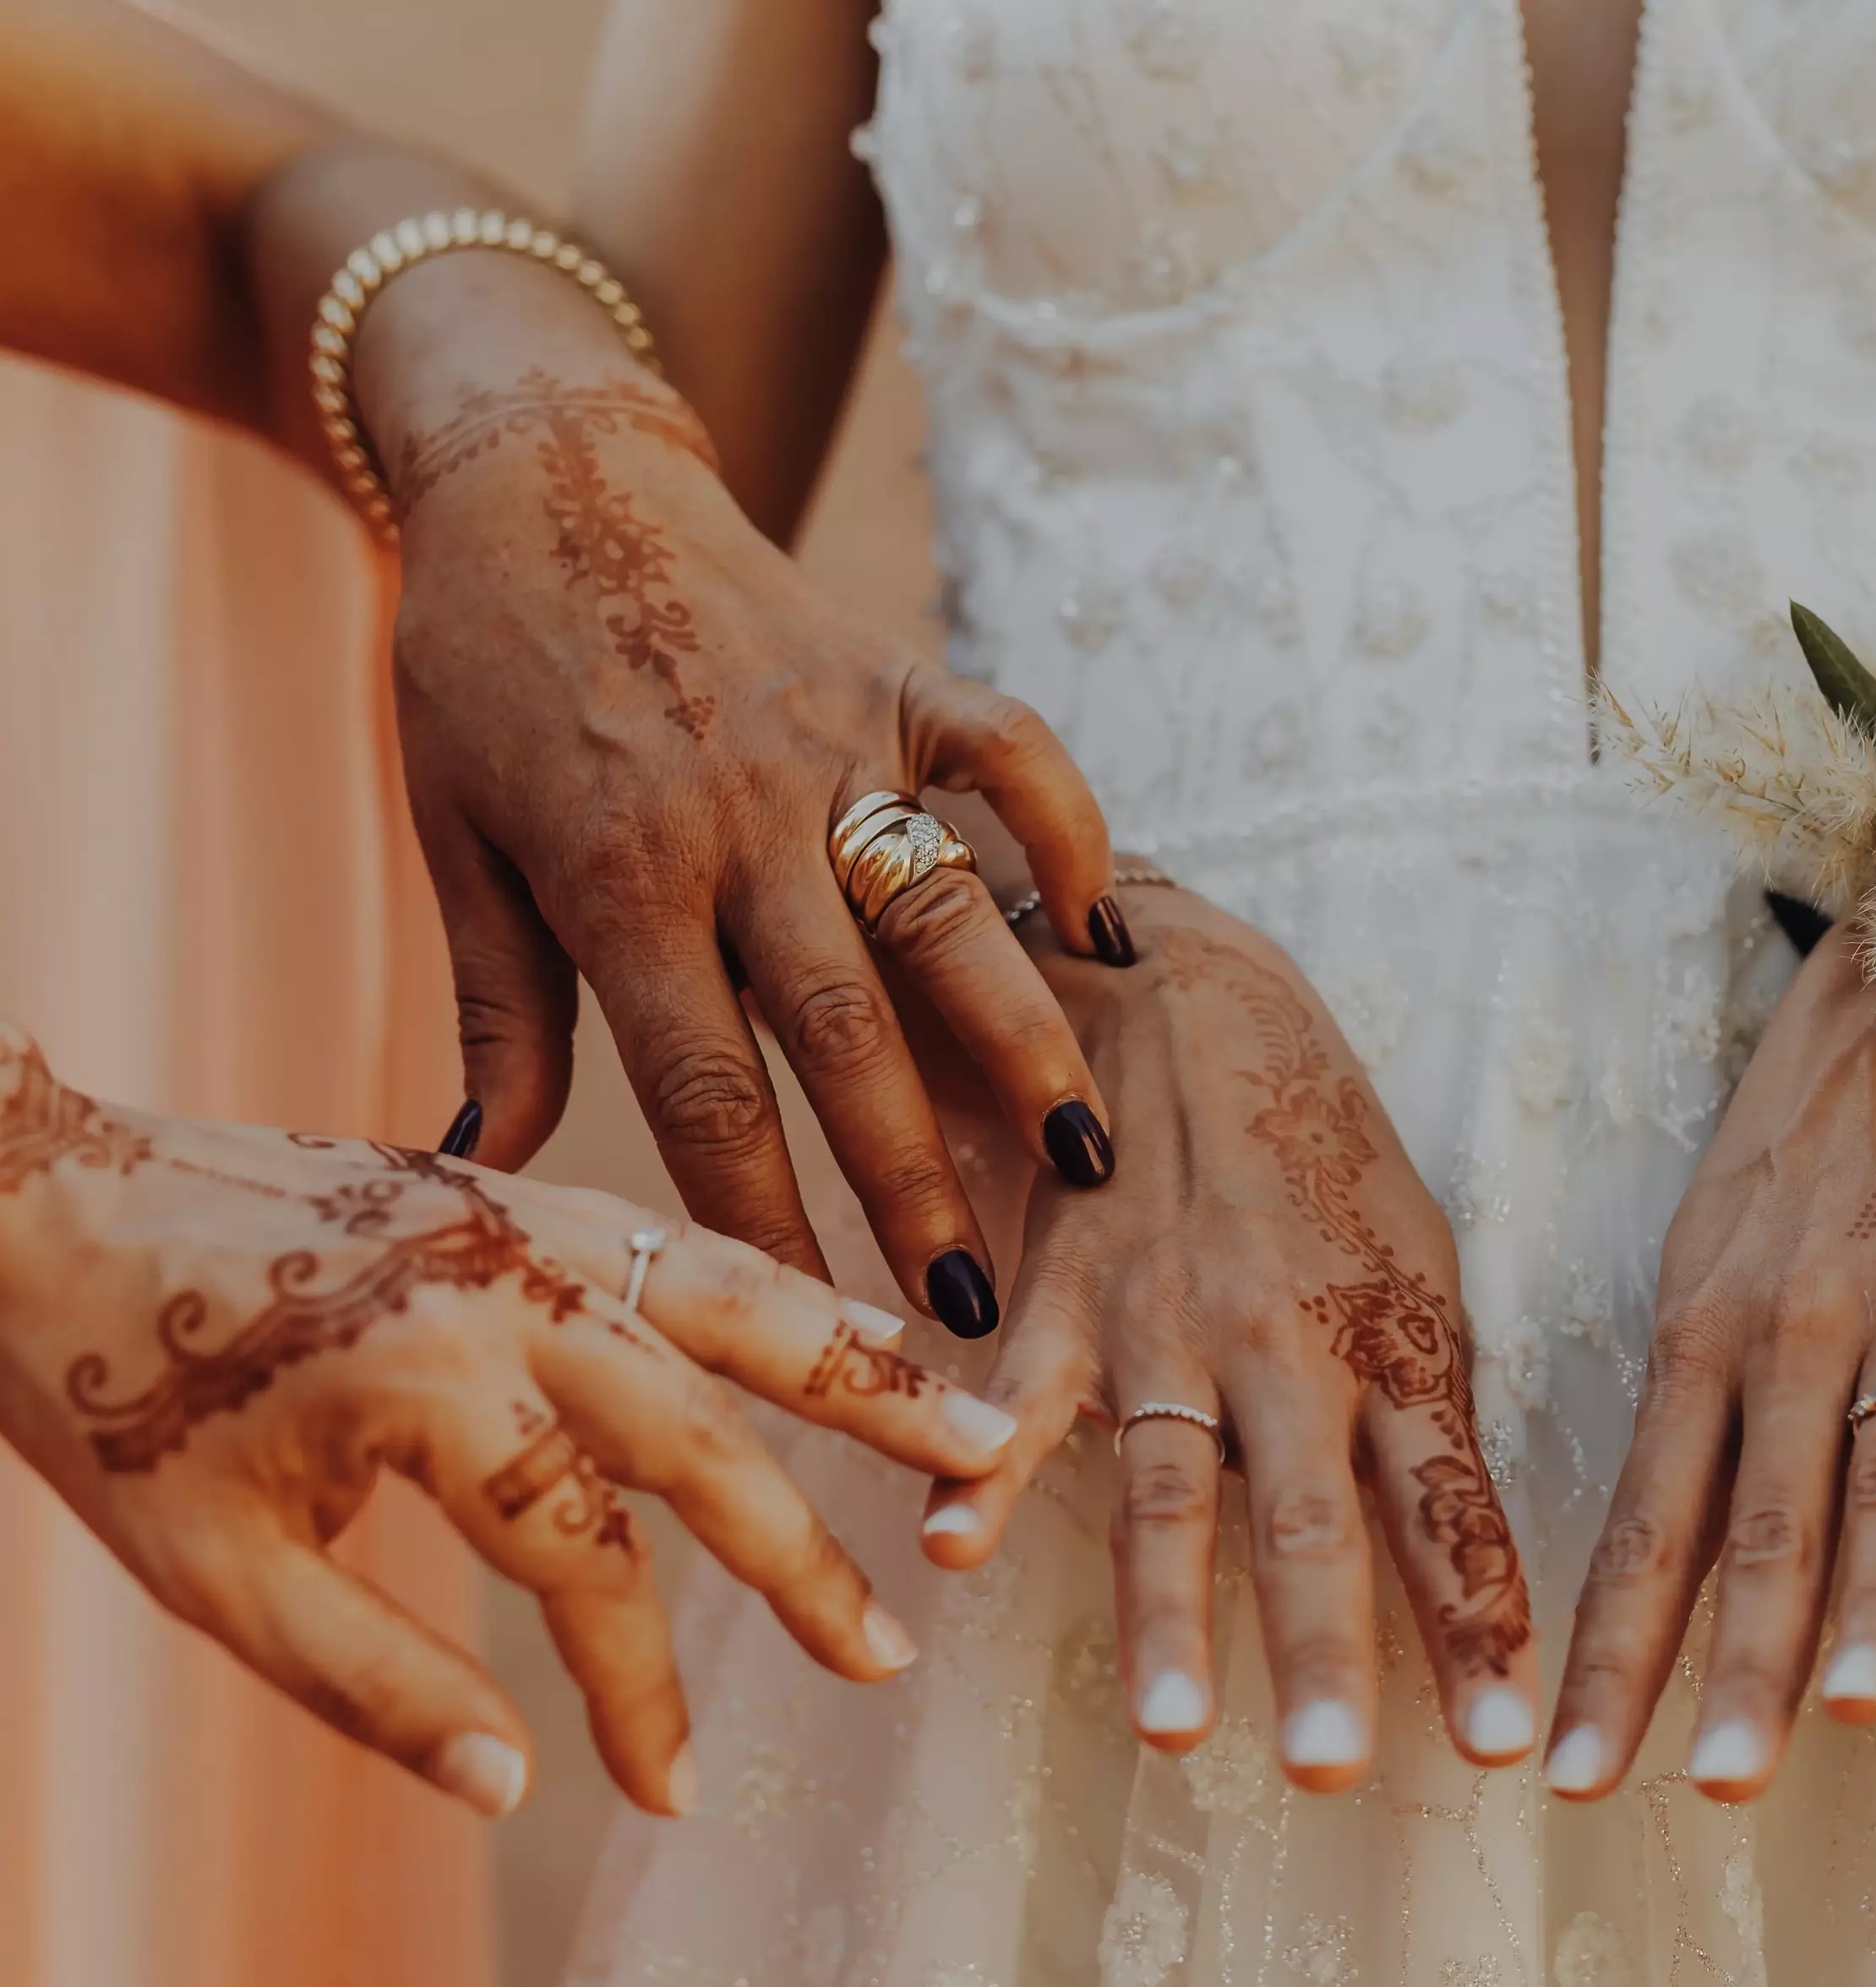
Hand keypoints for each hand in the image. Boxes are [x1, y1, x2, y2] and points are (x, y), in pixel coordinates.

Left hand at [0, 1026, 1014, 1817]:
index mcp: (430, 1385)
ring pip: (742, 1304)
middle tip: (894, 1651)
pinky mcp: (524, 1190)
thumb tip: (516, 1793)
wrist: (30, 1194)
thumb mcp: (209, 1573)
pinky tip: (862, 1328)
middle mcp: (511, 1290)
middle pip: (708, 1435)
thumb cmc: (104, 1389)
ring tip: (983, 1430)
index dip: (637, 1690)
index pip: (587, 1563)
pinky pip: (694, 1243)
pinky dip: (793, 1294)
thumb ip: (373, 1683)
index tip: (672, 1790)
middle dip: (806, 1560)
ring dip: (868, 1379)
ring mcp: (529, 1223)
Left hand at [380, 338, 1131, 1333]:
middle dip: (911, 1178)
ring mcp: (834, 740)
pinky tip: (1107, 931)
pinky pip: (1008, 750)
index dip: (764, 1213)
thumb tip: (481, 1166)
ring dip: (1022, 1042)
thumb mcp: (458, 838)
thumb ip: (499, 1005)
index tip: (813, 1319)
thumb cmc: (482, 670)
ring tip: (1085, 1158)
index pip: (702, 1083)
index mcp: (619, 875)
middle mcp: (739, 817)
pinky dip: (1069, 830)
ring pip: (945, 912)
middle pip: (841, 1030)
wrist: (543, 468)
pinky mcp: (897, 673)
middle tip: (971, 1303)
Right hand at [917, 881, 1537, 1791]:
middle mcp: (1286, 1343)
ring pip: (1170, 1486)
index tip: (1511, 1747)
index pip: (1447, 1506)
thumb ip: (1422, 1401)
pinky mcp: (1060, 1294)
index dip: (1480, 1624)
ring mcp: (1167, 1322)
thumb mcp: (1412, 1261)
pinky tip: (952, 1549)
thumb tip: (1453, 1549)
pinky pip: (1022, 1396)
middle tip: (1339, 1771)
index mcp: (1394, 1340)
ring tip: (1173, 1725)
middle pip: (1312, 1516)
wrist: (1183, 990)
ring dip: (1169, 1609)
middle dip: (1329, 1648)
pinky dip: (980, 1470)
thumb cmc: (1316, 1149)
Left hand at [1547, 932, 1875, 1804]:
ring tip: (1854, 1714)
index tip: (1567, 1773)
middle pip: (1757, 1529)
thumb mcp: (1712, 1258)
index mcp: (1700, 1340)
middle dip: (1734, 1670)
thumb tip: (1683, 1545)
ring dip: (1873, 1602)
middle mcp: (1786, 1335)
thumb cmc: (1804, 1140)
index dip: (1611, 1656)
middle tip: (1709, 1791)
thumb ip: (1705, 1399)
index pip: (1647, 1529)